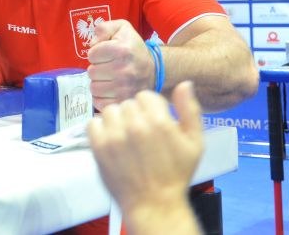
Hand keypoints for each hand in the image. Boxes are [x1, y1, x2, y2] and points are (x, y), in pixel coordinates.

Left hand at [86, 19, 154, 110]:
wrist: (154, 69)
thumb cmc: (133, 48)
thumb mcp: (122, 28)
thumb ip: (103, 28)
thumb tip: (92, 43)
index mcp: (122, 50)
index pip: (92, 54)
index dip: (96, 53)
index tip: (105, 55)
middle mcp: (124, 70)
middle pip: (91, 72)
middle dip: (97, 68)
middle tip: (108, 67)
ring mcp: (124, 88)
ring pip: (94, 88)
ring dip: (98, 83)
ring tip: (109, 78)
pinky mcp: (123, 101)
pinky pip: (98, 102)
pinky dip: (101, 97)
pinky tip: (110, 89)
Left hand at [87, 82, 203, 215]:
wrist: (155, 204)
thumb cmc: (177, 174)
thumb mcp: (195, 142)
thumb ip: (190, 110)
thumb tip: (184, 83)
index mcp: (159, 120)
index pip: (145, 96)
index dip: (150, 108)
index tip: (153, 122)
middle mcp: (134, 125)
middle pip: (128, 104)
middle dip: (135, 115)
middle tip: (141, 134)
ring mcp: (114, 136)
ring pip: (110, 111)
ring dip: (117, 121)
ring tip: (125, 137)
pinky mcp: (98, 147)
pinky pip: (93, 123)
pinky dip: (100, 129)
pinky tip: (111, 140)